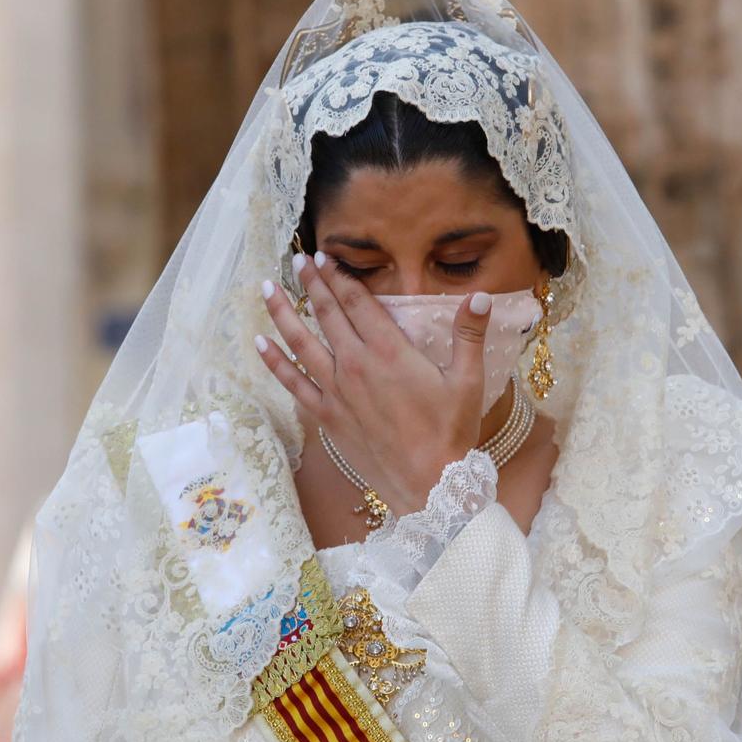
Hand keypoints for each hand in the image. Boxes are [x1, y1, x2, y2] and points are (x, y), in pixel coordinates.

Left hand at [255, 252, 490, 516]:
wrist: (427, 485)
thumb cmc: (450, 433)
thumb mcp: (468, 381)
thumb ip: (469, 334)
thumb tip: (481, 296)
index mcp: (389, 351)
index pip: (357, 302)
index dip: (340, 276)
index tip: (325, 257)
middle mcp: (356, 365)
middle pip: (327, 314)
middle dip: (311, 284)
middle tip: (297, 261)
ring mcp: (336, 391)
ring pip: (302, 342)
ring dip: (283, 313)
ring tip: (268, 288)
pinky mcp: (327, 416)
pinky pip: (293, 383)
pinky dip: (275, 361)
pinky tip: (260, 343)